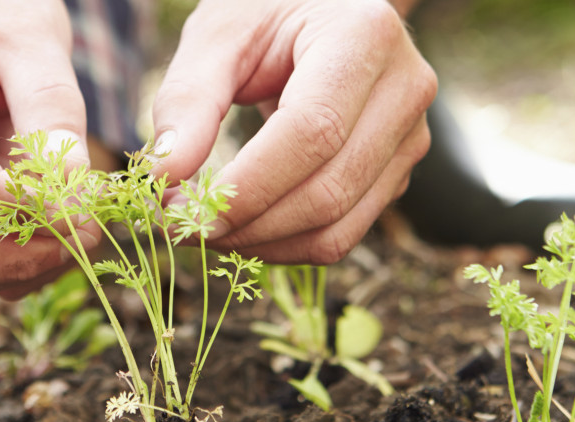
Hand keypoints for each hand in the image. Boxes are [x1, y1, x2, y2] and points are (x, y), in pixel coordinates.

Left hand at [150, 0, 435, 263]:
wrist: (323, 7)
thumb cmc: (267, 10)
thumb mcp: (220, 32)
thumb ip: (189, 99)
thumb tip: (165, 175)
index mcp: (366, 36)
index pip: (313, 132)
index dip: (246, 186)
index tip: (180, 210)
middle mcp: (404, 90)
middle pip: (328, 190)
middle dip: (246, 225)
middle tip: (181, 227)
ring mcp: (409, 138)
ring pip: (337, 228)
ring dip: (262, 244)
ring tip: (205, 230)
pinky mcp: (395, 174)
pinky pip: (341, 232)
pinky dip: (284, 244)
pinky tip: (241, 227)